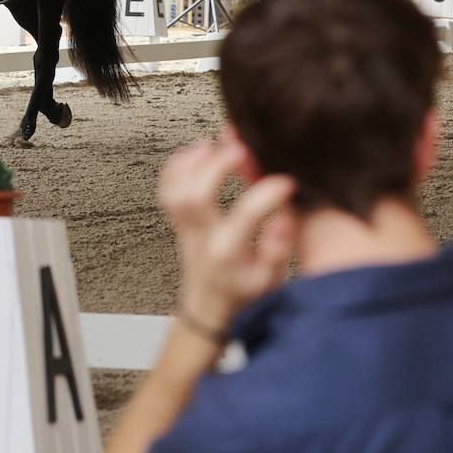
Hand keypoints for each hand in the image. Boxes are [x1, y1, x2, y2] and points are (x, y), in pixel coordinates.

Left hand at [159, 139, 295, 332]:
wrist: (209, 308)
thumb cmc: (243, 293)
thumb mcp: (271, 280)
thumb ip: (277, 249)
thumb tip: (283, 218)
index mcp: (229, 254)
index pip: (245, 216)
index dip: (267, 194)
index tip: (286, 182)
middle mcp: (202, 239)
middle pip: (195, 196)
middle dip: (215, 166)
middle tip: (240, 148)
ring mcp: (185, 229)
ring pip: (174, 191)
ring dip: (191, 163)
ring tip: (213, 144)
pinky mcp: (178, 222)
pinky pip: (166, 192)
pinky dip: (175, 167)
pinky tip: (194, 152)